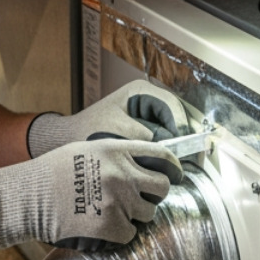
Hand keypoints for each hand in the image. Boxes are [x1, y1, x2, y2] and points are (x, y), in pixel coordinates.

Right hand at [0, 138, 183, 250]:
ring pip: (148, 214)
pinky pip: (131, 234)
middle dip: (155, 194)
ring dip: (135, 215)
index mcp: (118, 151)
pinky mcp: (112, 227)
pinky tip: (100, 225)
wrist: (28, 198)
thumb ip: (119, 154)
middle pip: (162, 187)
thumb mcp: (88, 150)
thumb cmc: (53, 173)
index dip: (173, 167)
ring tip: (109, 211)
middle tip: (141, 199)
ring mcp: (119, 202)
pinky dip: (119, 233)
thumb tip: (148, 162)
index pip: (162, 157)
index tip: (175, 174)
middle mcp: (123, 174)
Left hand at [26, 80, 188, 155]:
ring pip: (175, 131)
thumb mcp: (118, 134)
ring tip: (180, 167)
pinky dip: (169, 153)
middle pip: (179, 118)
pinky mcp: (148, 130)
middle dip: (184, 140)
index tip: (185, 151)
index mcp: (141, 92)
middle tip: (190, 161)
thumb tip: (169, 152)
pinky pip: (166, 141)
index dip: (183, 129)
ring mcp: (150, 115)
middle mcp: (150, 100)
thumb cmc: (89, 133)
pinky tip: (169, 167)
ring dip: (179, 148)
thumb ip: (144, 139)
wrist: (69, 141)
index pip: (173, 107)